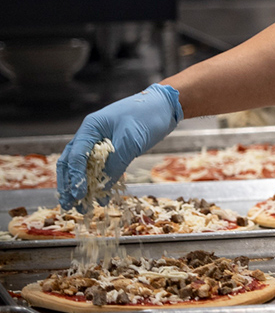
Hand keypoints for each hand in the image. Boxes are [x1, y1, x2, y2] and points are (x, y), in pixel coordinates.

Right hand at [57, 83, 183, 210]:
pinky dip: (99, 181)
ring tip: (82, 206)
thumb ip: (116, 163)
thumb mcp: (131, 141)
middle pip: (72, 162)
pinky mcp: (114, 148)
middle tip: (70, 205)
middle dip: (70, 184)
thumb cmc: (147, 116)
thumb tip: (102, 187)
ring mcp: (102, 141)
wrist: (166, 106)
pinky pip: (101, 166)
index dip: (75, 176)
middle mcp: (92, 134)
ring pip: (85, 166)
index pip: (76, 155)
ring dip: (83, 186)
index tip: (78, 194)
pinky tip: (101, 196)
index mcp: (91, 127)